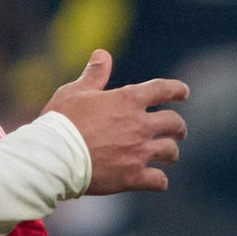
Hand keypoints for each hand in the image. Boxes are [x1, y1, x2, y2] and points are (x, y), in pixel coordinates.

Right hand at [43, 50, 188, 193]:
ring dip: (170, 152)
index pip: (164, 89)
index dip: (177, 90)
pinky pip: (158, 180)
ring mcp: (138, 152)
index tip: (183, 93)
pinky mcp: (132, 177)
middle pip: (174, 123)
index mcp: (128, 100)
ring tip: (168, 155)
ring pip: (170, 151)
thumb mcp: (74, 92)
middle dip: (178, 127)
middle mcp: (140, 125)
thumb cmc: (60, 122)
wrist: (53, 157)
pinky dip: (159, 181)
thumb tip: (102, 54)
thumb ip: (93, 74)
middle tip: (178, 131)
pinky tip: (157, 181)